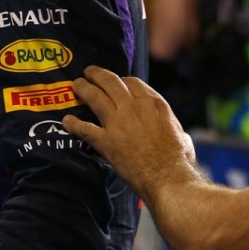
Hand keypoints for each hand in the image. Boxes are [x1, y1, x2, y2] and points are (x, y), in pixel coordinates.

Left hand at [62, 66, 200, 200]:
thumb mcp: (181, 136)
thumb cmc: (179, 160)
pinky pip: (84, 128)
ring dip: (83, 89)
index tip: (114, 81)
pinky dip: (73, 124)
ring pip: (95, 97)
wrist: (168, 177)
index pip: (132, 83)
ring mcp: (118, 122)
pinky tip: (66, 121)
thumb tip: (180, 136)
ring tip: (76, 85)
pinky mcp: (106, 140)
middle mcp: (134, 107)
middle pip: (110, 82)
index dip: (120, 80)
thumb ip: (174, 131)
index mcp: (154, 104)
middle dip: (97, 75)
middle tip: (88, 72)